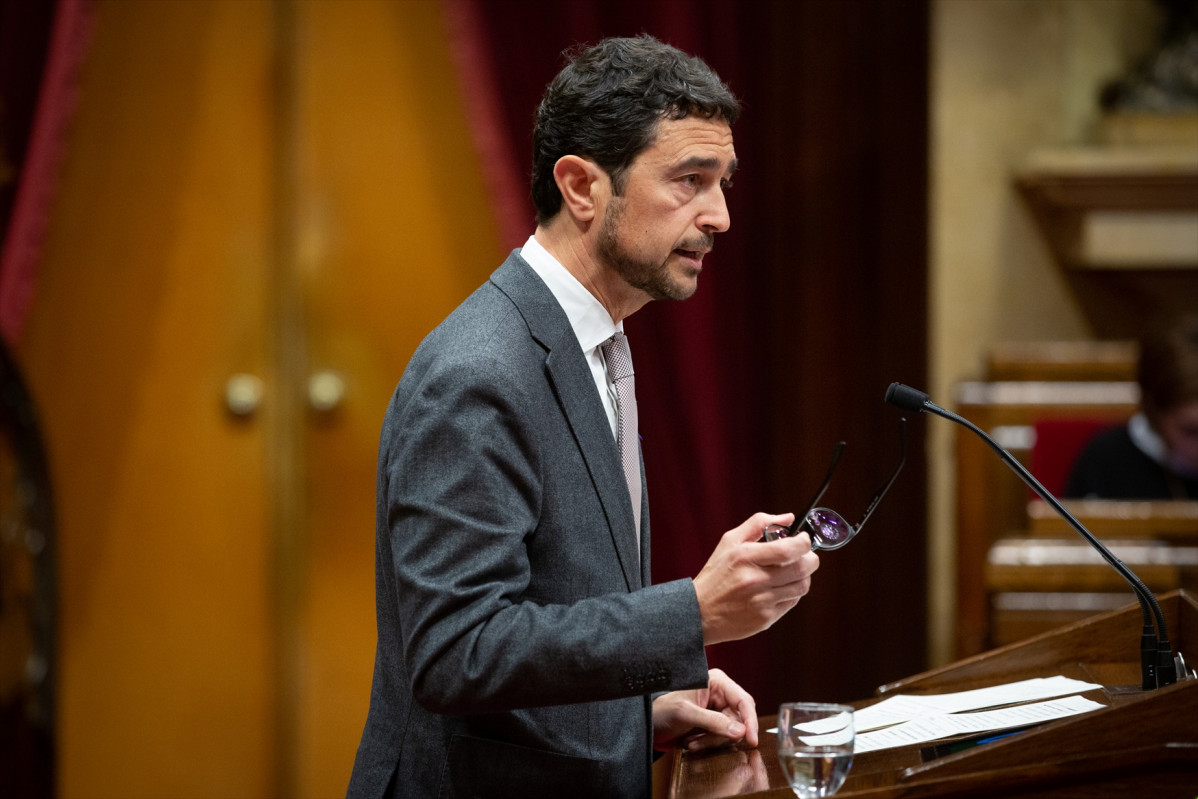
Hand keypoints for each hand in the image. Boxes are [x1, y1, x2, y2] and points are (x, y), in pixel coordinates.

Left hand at [652, 668, 757, 751]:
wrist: (650, 724)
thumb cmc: (663, 709)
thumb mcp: (686, 713)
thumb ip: (713, 721)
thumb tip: (740, 731)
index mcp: (717, 682)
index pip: (743, 701)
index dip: (750, 721)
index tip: (751, 739)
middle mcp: (721, 694)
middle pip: (738, 720)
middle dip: (721, 734)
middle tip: (702, 741)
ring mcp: (718, 709)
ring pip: (731, 732)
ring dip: (712, 741)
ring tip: (692, 741)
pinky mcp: (714, 724)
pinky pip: (722, 738)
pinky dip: (708, 743)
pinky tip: (692, 742)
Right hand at [692, 512, 818, 644]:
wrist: (700, 612)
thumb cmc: (716, 574)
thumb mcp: (729, 541)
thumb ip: (758, 523)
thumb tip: (788, 518)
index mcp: (745, 557)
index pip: (788, 549)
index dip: (804, 543)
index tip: (803, 539)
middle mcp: (755, 580)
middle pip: (803, 568)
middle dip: (810, 559)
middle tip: (804, 556)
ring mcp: (762, 601)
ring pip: (802, 586)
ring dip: (802, 576)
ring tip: (790, 572)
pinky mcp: (766, 618)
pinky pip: (792, 602)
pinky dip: (791, 592)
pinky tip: (778, 588)